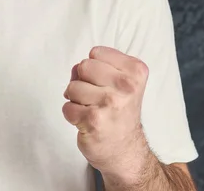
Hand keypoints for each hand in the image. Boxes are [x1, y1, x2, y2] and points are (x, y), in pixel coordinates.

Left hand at [62, 46, 150, 181]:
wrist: (127, 151)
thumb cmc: (119, 111)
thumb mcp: (119, 82)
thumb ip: (96, 66)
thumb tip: (75, 68)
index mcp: (135, 71)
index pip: (96, 52)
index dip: (95, 68)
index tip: (107, 83)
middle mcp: (127, 86)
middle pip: (83, 66)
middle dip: (83, 81)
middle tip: (97, 98)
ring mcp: (110, 103)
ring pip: (72, 87)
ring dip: (77, 100)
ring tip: (93, 110)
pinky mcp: (94, 120)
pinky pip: (67, 107)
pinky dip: (72, 115)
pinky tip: (87, 122)